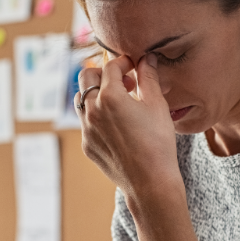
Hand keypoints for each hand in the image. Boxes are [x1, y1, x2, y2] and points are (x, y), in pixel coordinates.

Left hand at [77, 54, 180, 201]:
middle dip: (103, 73)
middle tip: (124, 81)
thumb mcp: (157, 105)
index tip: (134, 67)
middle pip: (86, 76)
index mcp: (110, 96)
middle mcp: (92, 110)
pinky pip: (85, 122)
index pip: (110, 66)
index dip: (123, 62)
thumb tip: (146, 58)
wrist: (150, 182)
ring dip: (96, 93)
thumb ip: (149, 77)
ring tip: (118, 101)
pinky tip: (117, 124)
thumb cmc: (158, 143)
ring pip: (81, 99)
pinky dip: (97, 115)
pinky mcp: (87, 145)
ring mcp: (86, 129)